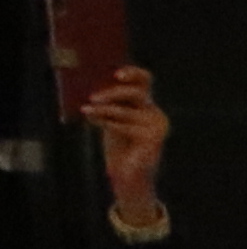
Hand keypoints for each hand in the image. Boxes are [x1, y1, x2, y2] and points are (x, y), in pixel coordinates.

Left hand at [78, 70, 165, 221]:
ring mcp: (157, 127)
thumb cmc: (118, 145)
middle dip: (112, 92)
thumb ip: (108, 103)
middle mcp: (155, 113)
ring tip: (87, 109)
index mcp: (147, 105)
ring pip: (126, 109)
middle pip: (137, 92)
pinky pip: (125, 125)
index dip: (132, 73)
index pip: (145, 80)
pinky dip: (107, 122)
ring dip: (103, 109)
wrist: (128, 176)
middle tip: (93, 96)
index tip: (116, 73)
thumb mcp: (110, 119)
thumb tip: (91, 84)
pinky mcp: (154, 139)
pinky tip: (94, 121)